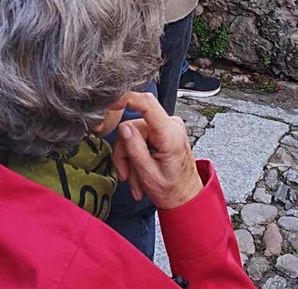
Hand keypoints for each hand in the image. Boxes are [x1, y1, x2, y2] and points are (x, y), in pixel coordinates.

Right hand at [110, 91, 202, 209]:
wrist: (186, 198)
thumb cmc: (173, 191)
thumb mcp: (149, 175)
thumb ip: (135, 149)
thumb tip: (123, 127)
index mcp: (170, 134)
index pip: (147, 104)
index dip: (127, 98)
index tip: (110, 102)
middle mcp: (171, 125)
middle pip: (134, 126)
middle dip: (126, 152)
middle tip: (126, 175)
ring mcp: (168, 126)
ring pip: (135, 133)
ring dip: (131, 159)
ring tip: (135, 181)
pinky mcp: (164, 131)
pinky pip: (142, 137)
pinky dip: (137, 155)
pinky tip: (140, 173)